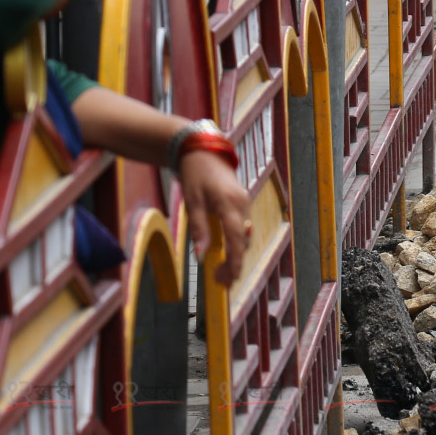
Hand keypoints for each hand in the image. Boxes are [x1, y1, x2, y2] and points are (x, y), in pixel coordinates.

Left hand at [179, 150, 252, 286]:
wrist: (204, 151)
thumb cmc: (194, 174)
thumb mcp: (191, 201)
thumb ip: (198, 228)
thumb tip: (200, 255)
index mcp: (229, 204)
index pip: (236, 238)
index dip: (235, 261)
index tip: (230, 279)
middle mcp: (242, 204)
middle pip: (242, 241)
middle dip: (234, 263)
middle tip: (221, 283)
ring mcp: (244, 203)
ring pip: (243, 236)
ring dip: (235, 255)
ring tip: (221, 273)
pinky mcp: (241, 203)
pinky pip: (241, 228)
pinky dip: (235, 243)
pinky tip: (225, 254)